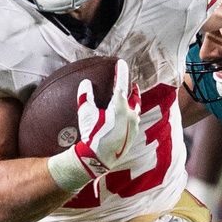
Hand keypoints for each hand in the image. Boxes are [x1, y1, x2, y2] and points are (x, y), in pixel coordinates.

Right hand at [74, 60, 146, 175]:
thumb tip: (86, 83)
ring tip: (130, 99)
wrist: (98, 159)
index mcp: (121, 107)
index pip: (122, 84)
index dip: (121, 72)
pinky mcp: (132, 137)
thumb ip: (86, 97)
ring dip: (133, 102)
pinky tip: (126, 118)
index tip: (121, 63)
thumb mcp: (86, 114)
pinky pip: (134, 121)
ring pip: (136, 109)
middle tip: (130, 83)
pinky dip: (131, 115)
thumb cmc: (92, 135)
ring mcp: (133, 127)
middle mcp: (131, 115)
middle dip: (132, 88)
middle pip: (134, 97)